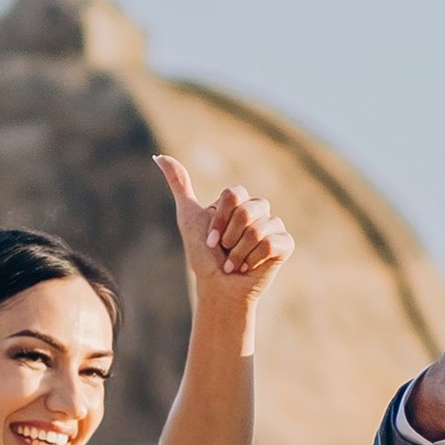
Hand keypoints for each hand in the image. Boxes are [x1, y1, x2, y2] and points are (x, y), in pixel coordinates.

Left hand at [155, 154, 293, 304]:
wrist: (217, 287)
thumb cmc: (203, 256)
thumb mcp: (189, 216)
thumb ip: (179, 184)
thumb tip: (159, 156)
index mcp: (239, 201)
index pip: (233, 194)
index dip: (219, 219)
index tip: (211, 239)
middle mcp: (258, 210)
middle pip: (246, 210)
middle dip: (229, 236)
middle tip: (224, 251)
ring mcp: (273, 226)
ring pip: (258, 229)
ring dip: (238, 252)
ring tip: (235, 263)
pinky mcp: (284, 244)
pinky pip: (271, 244)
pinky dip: (253, 259)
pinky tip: (249, 267)